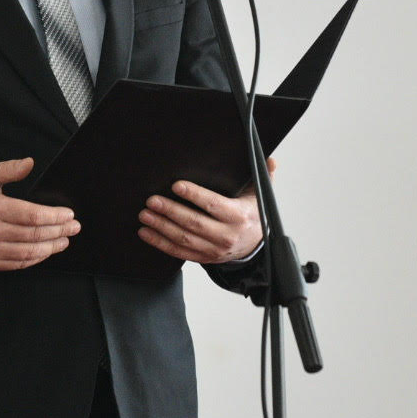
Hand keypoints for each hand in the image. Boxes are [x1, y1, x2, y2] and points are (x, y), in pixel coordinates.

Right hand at [0, 158, 79, 270]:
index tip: (69, 214)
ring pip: (28, 252)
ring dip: (51, 247)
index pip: (32, 216)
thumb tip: (30, 163)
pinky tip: (45, 252)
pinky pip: (17, 264)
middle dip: (59, 231)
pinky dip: (35, 259)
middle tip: (74, 227)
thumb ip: (8, 169)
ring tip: (64, 240)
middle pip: (34, 235)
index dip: (54, 217)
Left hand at [138, 157, 274, 263]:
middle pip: (194, 223)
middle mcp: (225, 235)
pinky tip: (147, 233)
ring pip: (183, 238)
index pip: (213, 205)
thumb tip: (270, 160)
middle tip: (152, 201)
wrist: (256, 246)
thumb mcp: (261, 196)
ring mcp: (213, 249)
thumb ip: (264, 176)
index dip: (194, 195)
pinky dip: (160, 243)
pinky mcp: (204, 258)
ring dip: (161, 227)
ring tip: (145, 215)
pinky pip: (179, 252)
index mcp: (238, 216)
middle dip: (170, 211)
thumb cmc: (253, 216)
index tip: (177, 185)